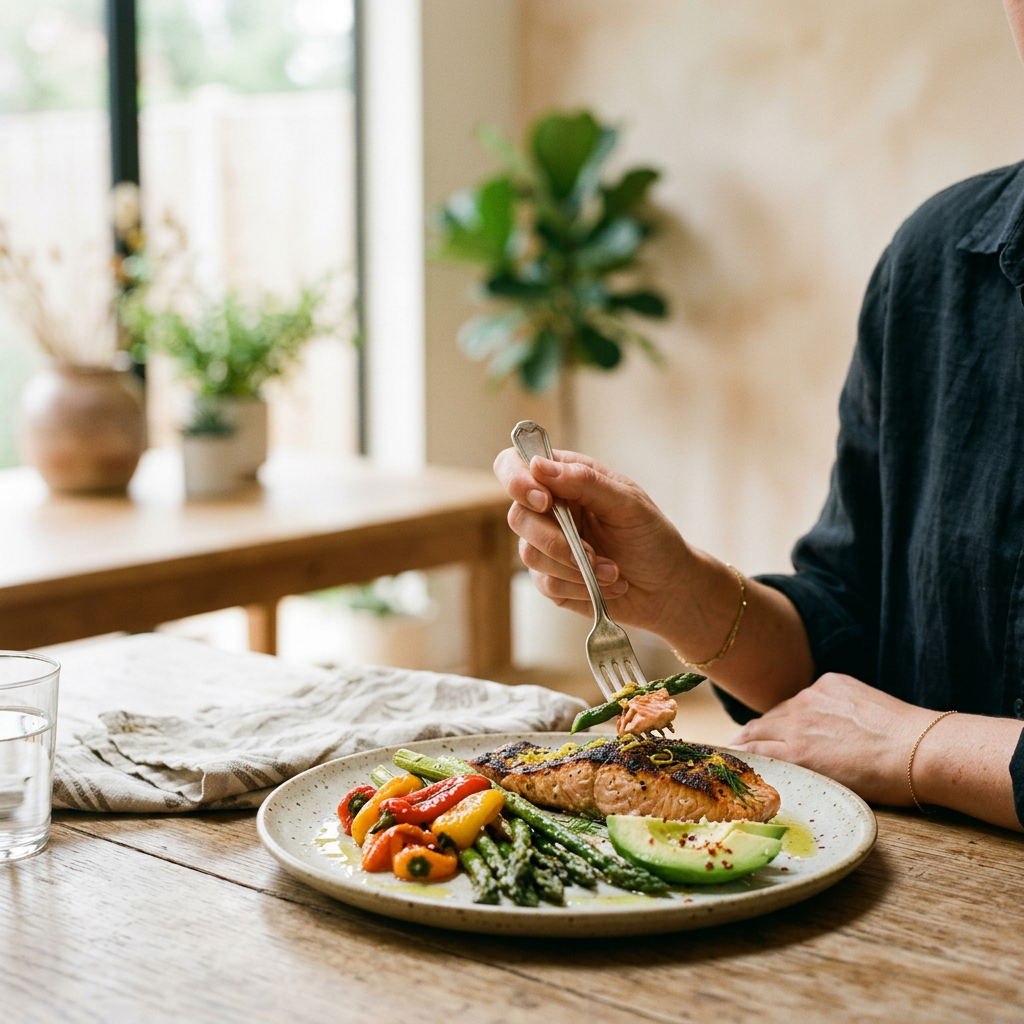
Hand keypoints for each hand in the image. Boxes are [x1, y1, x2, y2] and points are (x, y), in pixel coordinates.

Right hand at [492, 446, 693, 638]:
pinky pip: (546, 583)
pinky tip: (607, 584)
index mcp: (564, 479)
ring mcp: (546, 546)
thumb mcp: (627, 503)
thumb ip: (585, 482)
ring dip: (575, 567)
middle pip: (518, 516)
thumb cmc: (651, 537)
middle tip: (590, 552)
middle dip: (555, 539)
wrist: (667, 587)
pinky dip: (580, 586)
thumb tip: (539, 465)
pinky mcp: (550, 579)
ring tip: (611, 571)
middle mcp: (549, 510)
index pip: (515, 465)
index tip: (545, 501)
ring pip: (530, 554)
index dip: (517, 480)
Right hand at [728, 672, 934, 804]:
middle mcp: (796, 720)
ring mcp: (813, 697)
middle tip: (739, 746)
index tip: (728, 757)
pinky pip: (807, 694)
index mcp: (795, 752)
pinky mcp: (831, 682)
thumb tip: (774, 761)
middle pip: (757, 725)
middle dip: (748, 736)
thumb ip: (795, 769)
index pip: (749, 746)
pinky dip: (806, 706)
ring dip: (777, 721)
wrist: (923, 751)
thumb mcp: (829, 786)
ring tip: (779, 734)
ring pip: (781, 709)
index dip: (736, 752)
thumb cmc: (883, 781)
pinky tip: (817, 718)